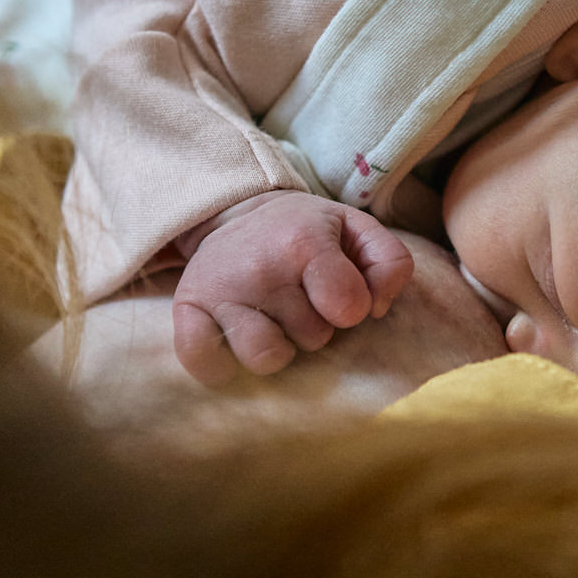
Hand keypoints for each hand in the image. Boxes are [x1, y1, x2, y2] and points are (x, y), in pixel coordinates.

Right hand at [171, 191, 413, 385]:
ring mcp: (221, 289)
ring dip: (276, 347)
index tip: (339, 294)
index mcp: (304, 242)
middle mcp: (260, 266)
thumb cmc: (306, 231)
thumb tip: (376, 308)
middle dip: (314, 325)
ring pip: (266, 358)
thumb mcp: (357, 229)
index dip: (352, 307)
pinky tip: (232, 340)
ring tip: (271, 320)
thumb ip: (389, 262)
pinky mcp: (188, 307)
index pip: (349, 308)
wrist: (237, 212)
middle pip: (313, 338)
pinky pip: (204, 362)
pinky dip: (219, 365)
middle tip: (299, 298)